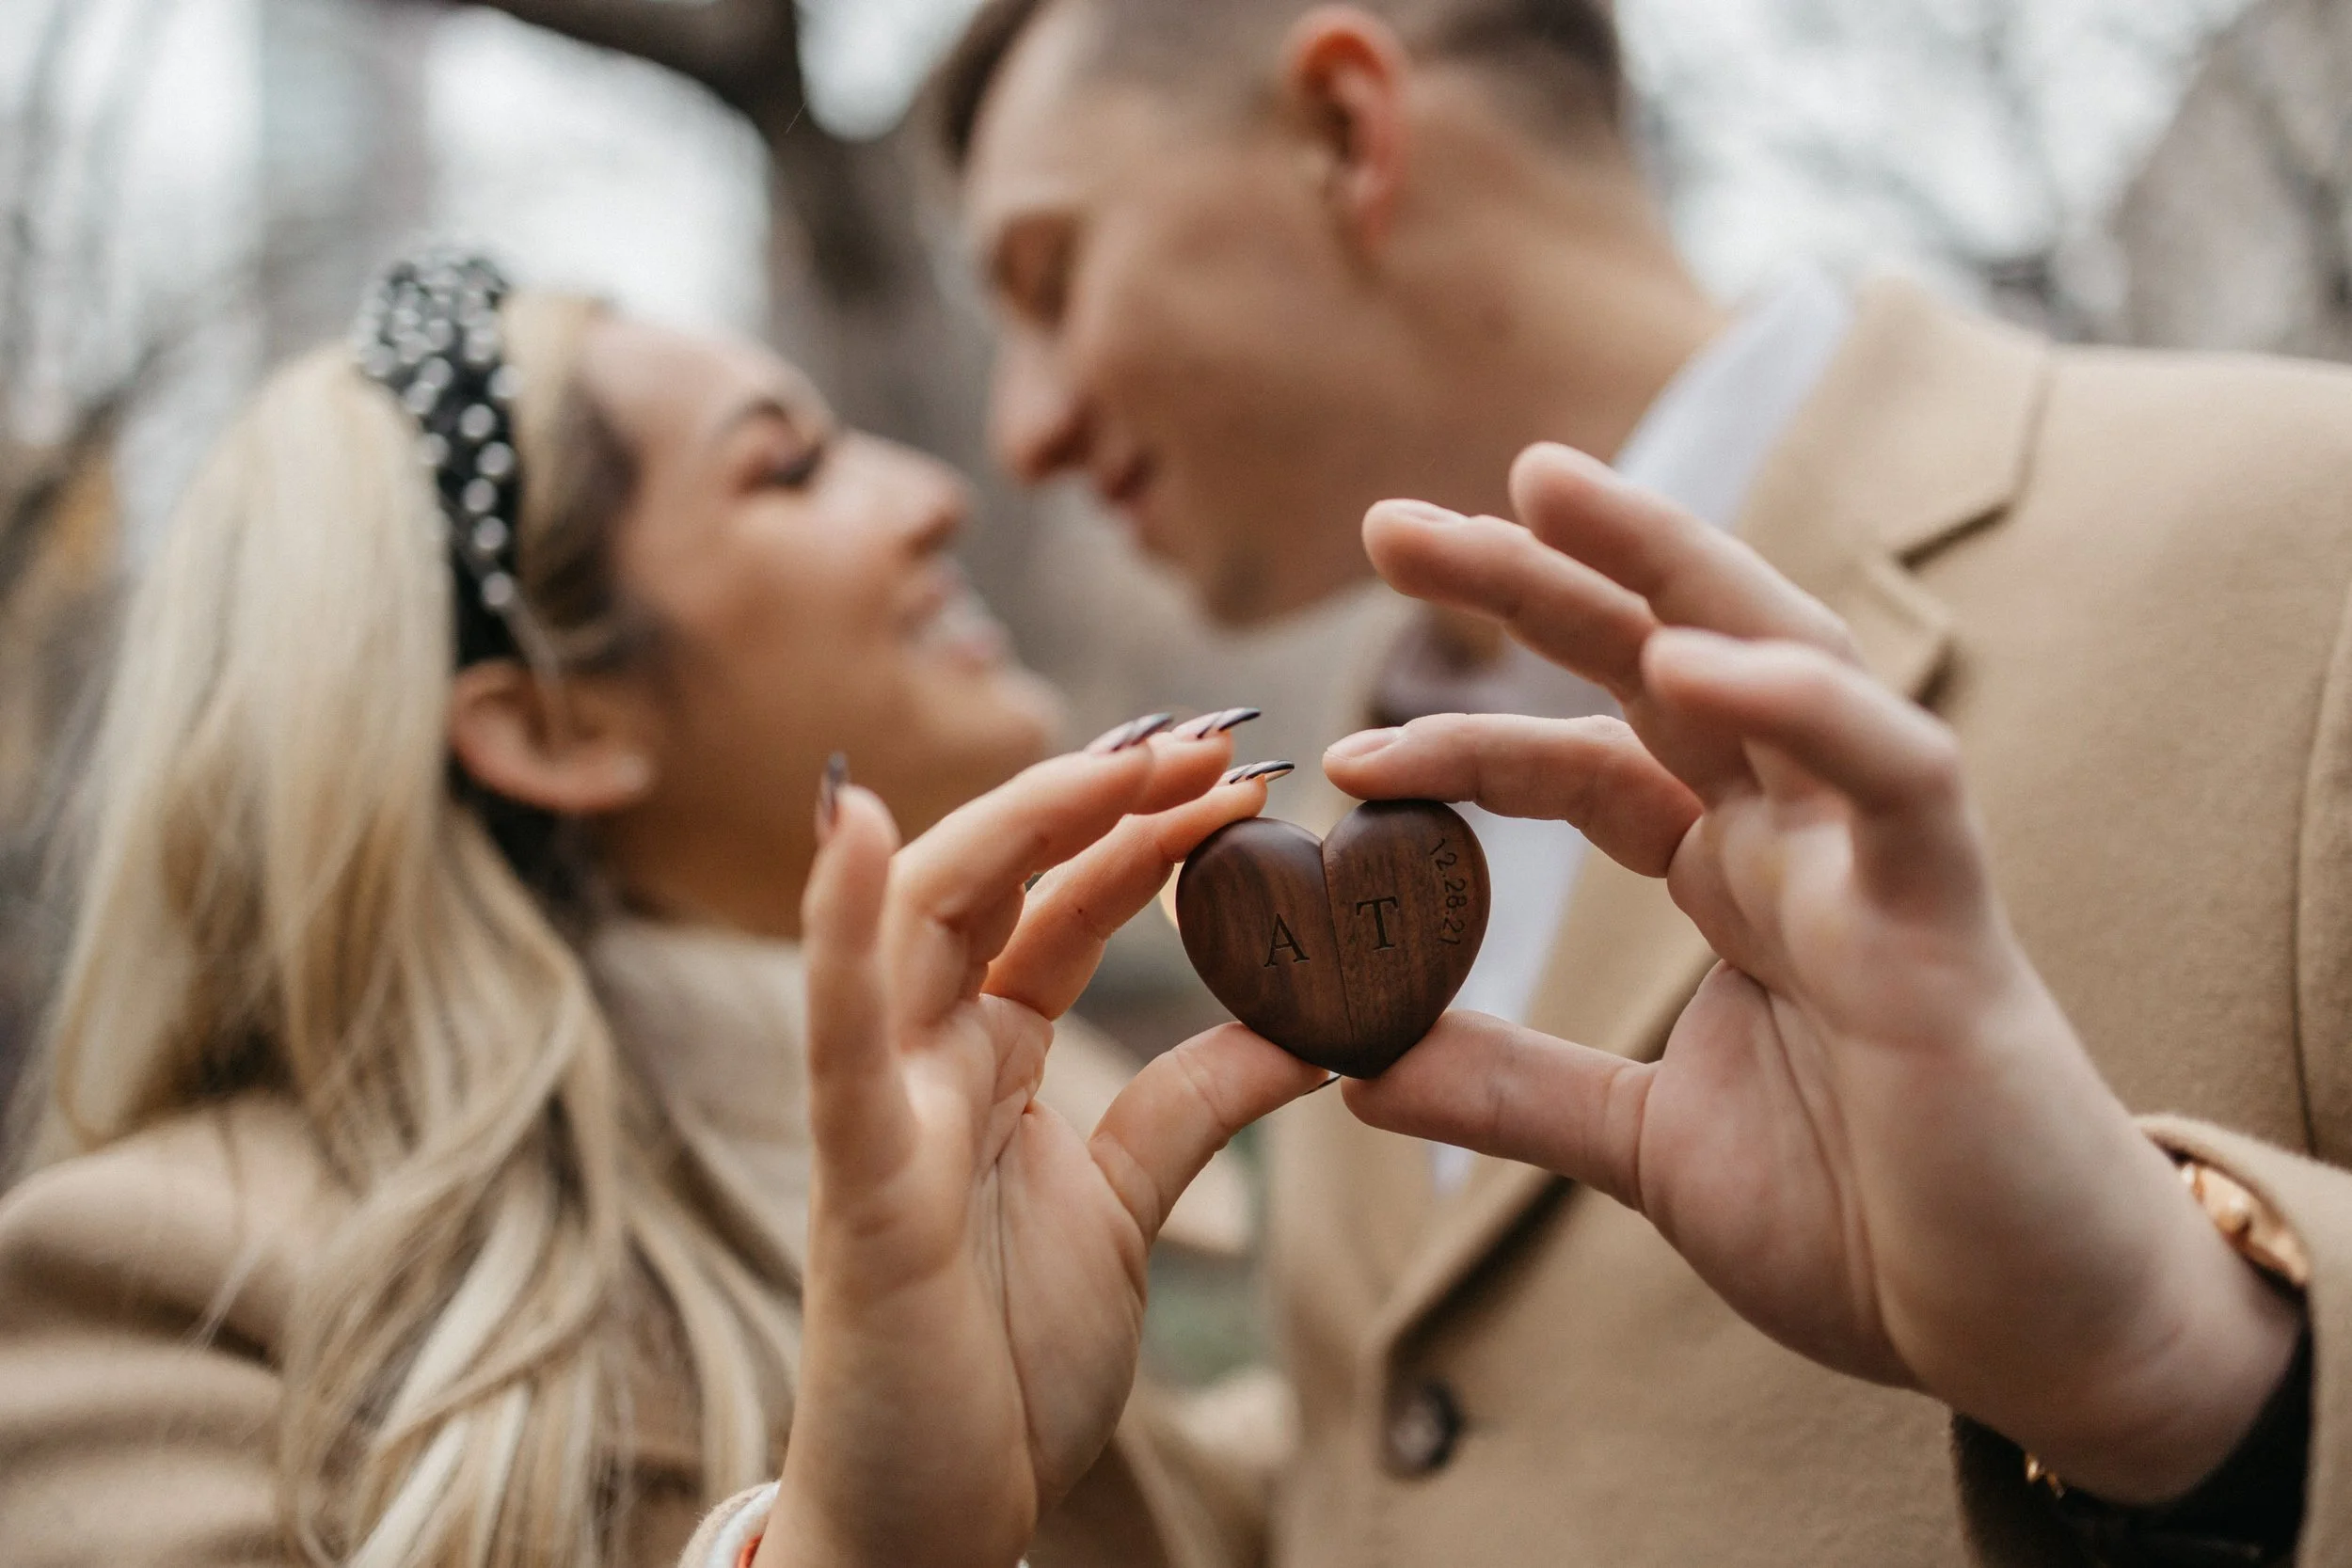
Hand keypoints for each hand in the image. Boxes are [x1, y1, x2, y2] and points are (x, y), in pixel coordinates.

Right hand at [757, 732, 1324, 1567]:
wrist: (936, 1514)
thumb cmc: (1003, 1360)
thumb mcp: (1127, 1203)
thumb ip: (1194, 1103)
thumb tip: (1311, 1026)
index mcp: (986, 1056)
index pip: (1062, 901)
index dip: (1141, 828)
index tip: (1242, 771)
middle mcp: (926, 1058)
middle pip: (996, 880)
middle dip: (1096, 799)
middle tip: (1212, 740)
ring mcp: (881, 1106)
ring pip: (922, 922)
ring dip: (1017, 825)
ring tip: (1125, 759)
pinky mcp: (855, 1178)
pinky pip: (837, 1041)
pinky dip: (837, 932)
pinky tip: (863, 829)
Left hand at [1327, 445, 2301, 1503]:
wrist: (2026, 1329)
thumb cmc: (1870, 1223)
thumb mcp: (1644, 1147)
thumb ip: (1513, 1092)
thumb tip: (1354, 1071)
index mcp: (1731, 880)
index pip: (1585, 762)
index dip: (1468, 742)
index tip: (1347, 757)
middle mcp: (1795, 841)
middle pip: (1659, 661)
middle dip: (1534, 581)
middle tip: (1390, 525)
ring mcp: (1874, 859)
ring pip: (1777, 658)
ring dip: (1664, 566)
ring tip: (1541, 490)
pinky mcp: (1947, 914)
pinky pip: (1889, 773)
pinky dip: (1801, 706)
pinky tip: (1694, 661)